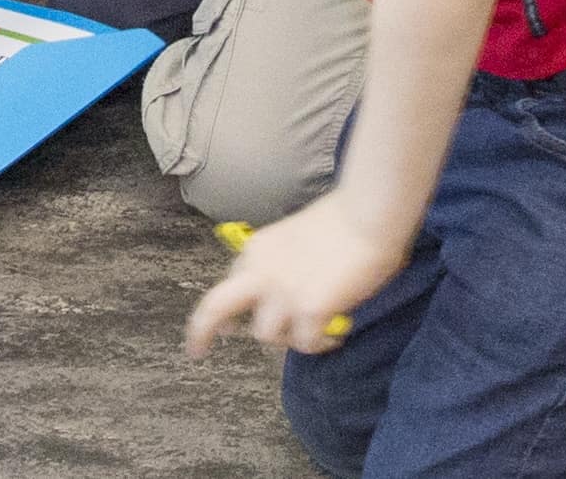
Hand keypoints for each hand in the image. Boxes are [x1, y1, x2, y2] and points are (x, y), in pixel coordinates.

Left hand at [185, 192, 400, 358]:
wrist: (369, 213)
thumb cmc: (344, 218)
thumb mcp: (295, 238)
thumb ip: (282, 265)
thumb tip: (287, 295)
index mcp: (258, 250)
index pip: (231, 284)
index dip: (226, 309)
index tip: (219, 326)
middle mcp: (261, 272)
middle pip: (216, 307)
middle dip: (202, 331)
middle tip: (197, 351)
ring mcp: (282, 293)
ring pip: (266, 336)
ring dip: (289, 340)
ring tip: (315, 332)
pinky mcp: (308, 310)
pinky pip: (306, 345)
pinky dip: (320, 345)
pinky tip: (335, 336)